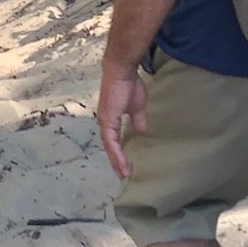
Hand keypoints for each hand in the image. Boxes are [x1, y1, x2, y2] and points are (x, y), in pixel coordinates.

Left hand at [96, 59, 146, 179]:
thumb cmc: (129, 84)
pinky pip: (112, 142)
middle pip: (110, 147)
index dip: (119, 153)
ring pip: (110, 148)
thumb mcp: (137, 106)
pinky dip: (117, 154)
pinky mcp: (108, 120)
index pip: (114, 141)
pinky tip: (122, 163)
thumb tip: (142, 131)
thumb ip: (137, 120)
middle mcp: (105, 122)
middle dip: (117, 162)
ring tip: (124, 174)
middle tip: (124, 175)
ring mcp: (105, 122)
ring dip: (117, 162)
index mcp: (111, 119)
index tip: (126, 165)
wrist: (121, 71)